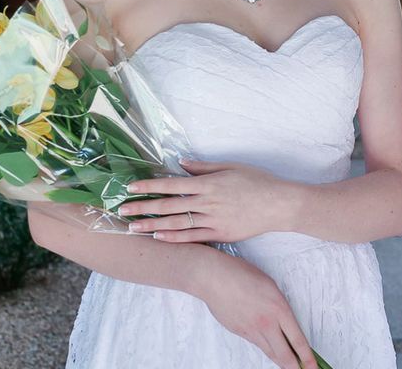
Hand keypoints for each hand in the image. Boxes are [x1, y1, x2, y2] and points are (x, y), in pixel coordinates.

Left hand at [121, 159, 297, 242]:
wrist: (279, 205)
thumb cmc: (258, 182)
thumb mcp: (231, 167)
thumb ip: (204, 167)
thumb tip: (181, 163)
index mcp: (209, 183)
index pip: (172, 184)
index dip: (150, 186)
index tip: (131, 187)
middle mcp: (208, 202)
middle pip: (169, 205)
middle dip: (143, 207)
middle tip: (122, 209)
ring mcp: (213, 220)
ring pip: (176, 223)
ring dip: (152, 225)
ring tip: (133, 227)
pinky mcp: (220, 234)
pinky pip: (193, 237)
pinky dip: (174, 237)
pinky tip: (158, 237)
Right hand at [194, 251, 317, 368]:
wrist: (215, 278)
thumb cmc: (242, 275)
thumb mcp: (271, 287)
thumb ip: (279, 307)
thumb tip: (284, 322)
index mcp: (279, 308)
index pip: (297, 340)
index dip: (307, 357)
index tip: (313, 366)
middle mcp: (267, 323)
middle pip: (284, 355)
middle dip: (295, 367)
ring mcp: (252, 330)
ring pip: (270, 352)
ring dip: (281, 360)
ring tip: (290, 365)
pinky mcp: (240, 332)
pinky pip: (257, 343)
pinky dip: (265, 347)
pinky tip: (270, 348)